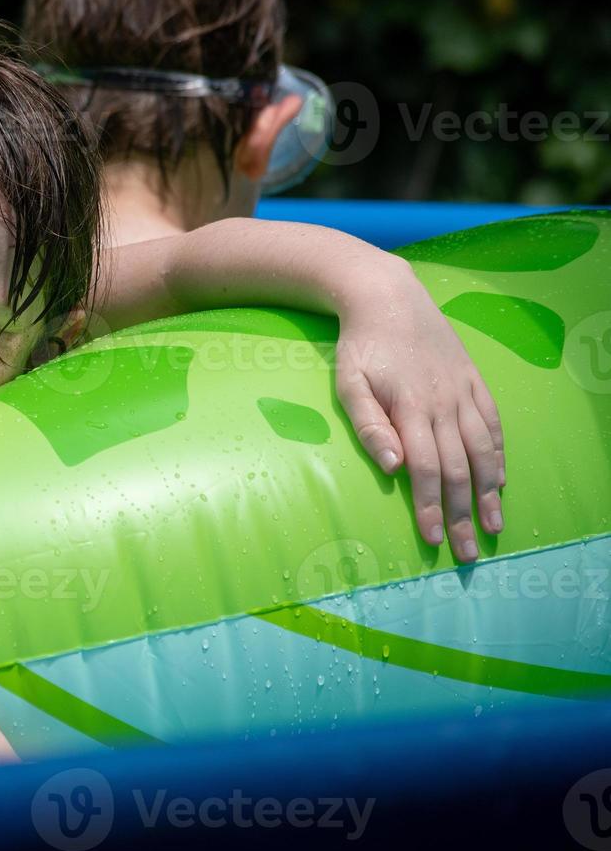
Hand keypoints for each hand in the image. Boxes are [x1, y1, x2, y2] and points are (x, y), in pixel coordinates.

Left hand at [333, 261, 505, 562]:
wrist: (388, 297)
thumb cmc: (360, 345)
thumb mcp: (349, 383)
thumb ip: (369, 426)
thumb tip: (393, 467)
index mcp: (411, 408)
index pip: (425, 469)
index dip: (431, 506)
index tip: (434, 539)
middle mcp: (444, 403)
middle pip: (458, 469)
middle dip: (463, 514)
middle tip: (467, 554)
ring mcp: (463, 391)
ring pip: (483, 451)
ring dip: (490, 492)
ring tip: (495, 526)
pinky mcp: (474, 380)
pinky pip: (493, 423)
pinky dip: (499, 454)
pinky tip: (502, 479)